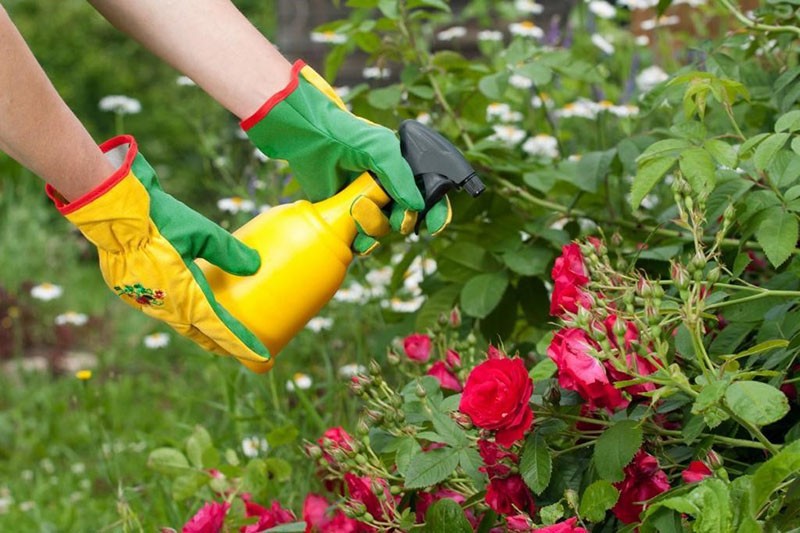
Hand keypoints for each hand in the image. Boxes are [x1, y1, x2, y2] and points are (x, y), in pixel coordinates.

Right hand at [46, 135, 271, 372]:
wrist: (110, 210)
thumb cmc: (158, 220)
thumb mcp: (202, 232)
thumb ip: (229, 252)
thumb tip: (254, 265)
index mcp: (185, 298)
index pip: (221, 330)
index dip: (243, 345)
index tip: (264, 358)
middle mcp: (164, 306)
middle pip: (198, 332)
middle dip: (219, 344)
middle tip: (237, 350)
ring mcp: (143, 299)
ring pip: (176, 320)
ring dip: (196, 328)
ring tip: (211, 332)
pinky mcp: (127, 288)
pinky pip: (158, 305)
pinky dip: (174, 309)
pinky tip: (179, 301)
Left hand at [241, 60, 450, 253]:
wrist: (311, 140)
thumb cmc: (349, 137)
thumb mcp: (381, 149)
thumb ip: (401, 176)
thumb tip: (416, 207)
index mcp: (402, 171)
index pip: (428, 196)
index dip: (435, 213)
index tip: (434, 226)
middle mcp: (388, 189)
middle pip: (406, 218)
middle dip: (402, 220)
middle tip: (396, 219)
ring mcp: (368, 203)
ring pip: (383, 229)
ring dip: (375, 227)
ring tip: (358, 209)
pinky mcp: (347, 216)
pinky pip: (361, 239)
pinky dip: (361, 242)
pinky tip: (355, 236)